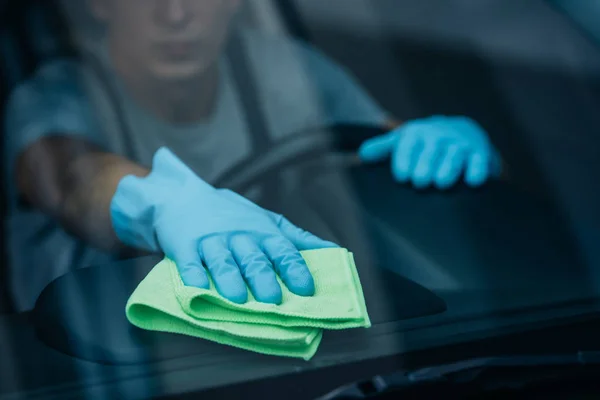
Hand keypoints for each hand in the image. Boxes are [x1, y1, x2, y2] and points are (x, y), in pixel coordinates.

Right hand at [111, 148, 336, 304]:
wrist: (184, 197)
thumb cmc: (233, 215)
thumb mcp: (268, 221)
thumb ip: (298, 238)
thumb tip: (335, 252)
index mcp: (263, 232)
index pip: (283, 251)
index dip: (294, 270)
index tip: (306, 289)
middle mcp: (239, 236)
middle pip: (254, 259)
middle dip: (264, 279)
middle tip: (273, 301)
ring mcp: (211, 240)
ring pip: (222, 261)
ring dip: (230, 279)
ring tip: (238, 299)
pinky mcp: (184, 246)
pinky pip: (188, 262)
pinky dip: (192, 275)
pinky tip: (197, 288)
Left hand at [358, 116, 501, 188]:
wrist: (462, 132)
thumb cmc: (425, 142)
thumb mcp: (404, 141)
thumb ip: (383, 148)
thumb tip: (362, 155)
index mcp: (417, 134)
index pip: (408, 145)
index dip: (404, 160)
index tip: (402, 177)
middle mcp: (439, 136)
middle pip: (432, 150)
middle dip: (426, 165)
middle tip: (420, 182)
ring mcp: (460, 144)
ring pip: (455, 155)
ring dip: (449, 168)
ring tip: (442, 183)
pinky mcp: (480, 152)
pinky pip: (480, 160)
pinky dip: (478, 170)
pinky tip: (473, 181)